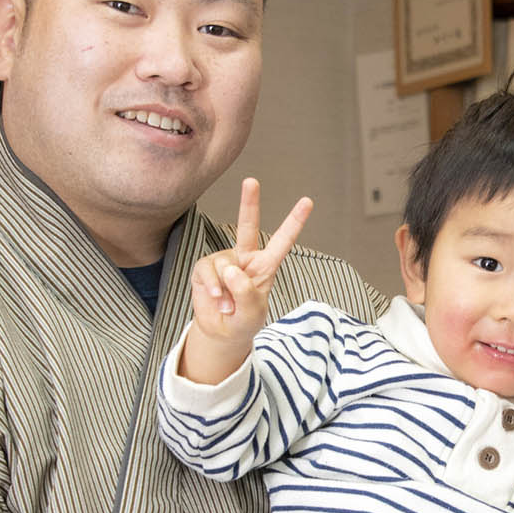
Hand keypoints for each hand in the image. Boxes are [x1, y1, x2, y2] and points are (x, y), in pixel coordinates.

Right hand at [181, 177, 311, 380]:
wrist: (221, 331)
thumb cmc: (243, 321)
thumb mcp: (253, 313)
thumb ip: (247, 293)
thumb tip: (232, 270)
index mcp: (266, 265)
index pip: (282, 241)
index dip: (294, 221)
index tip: (307, 201)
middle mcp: (245, 258)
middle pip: (247, 225)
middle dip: (249, 202)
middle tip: (252, 181)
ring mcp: (224, 260)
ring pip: (225, 264)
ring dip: (226, 290)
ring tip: (229, 305)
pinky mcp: (205, 267)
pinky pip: (208, 272)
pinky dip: (213, 289)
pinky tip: (217, 300)